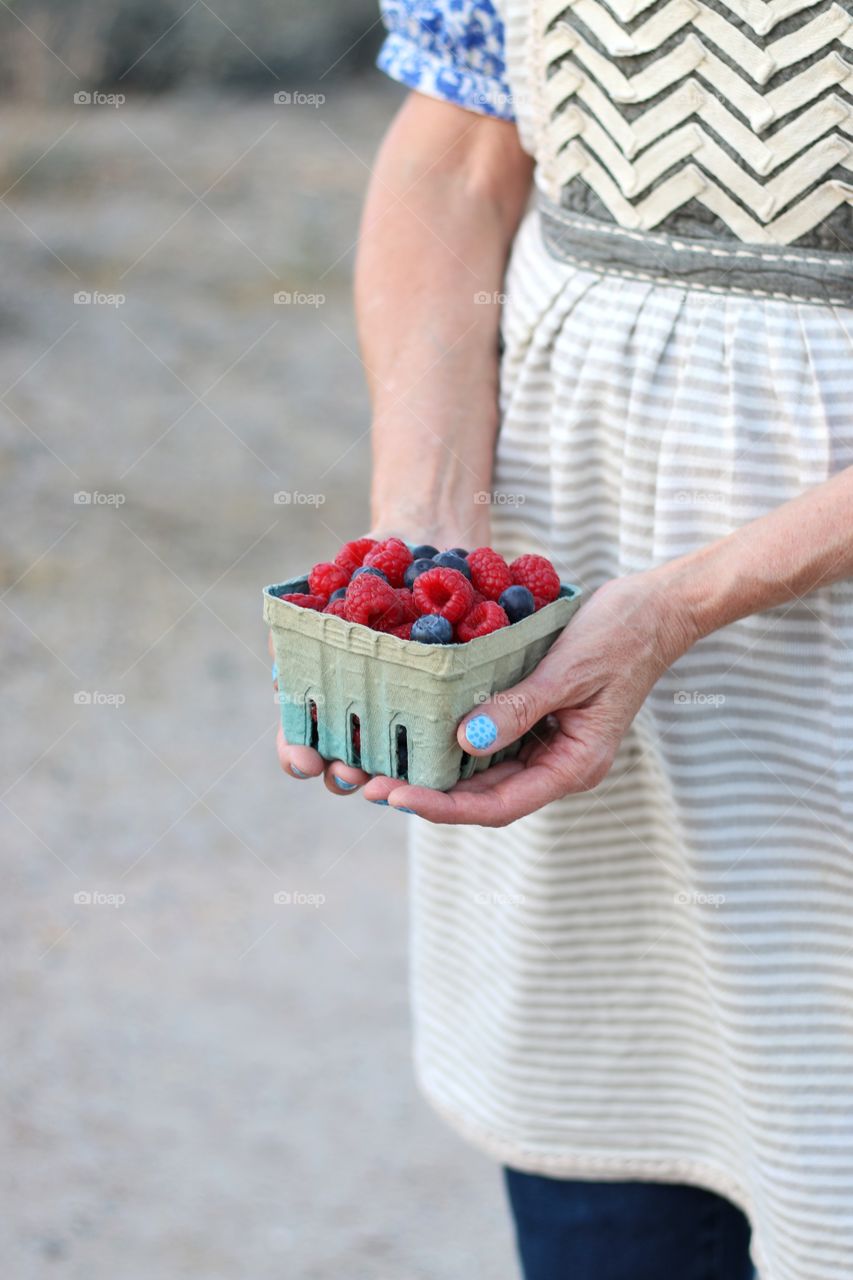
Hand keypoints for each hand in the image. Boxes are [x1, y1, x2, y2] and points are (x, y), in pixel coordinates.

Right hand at [273, 522, 489, 796]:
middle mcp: (369, 710)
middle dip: (344, 774)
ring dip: (390, 773)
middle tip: (349, 774)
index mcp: (330, 693)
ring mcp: (412, 709)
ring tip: (390, 778)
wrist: (427, 540)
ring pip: (397, 759)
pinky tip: (445, 748)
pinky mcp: (456, 700)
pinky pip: (449, 729)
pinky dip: (442, 742)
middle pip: (348, 762)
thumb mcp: (325, 591)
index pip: (303, 741)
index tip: (305, 760)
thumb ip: (298, 628)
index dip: (298, 755)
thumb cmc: (367, 568)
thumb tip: (281, 671)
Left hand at [363, 570, 697, 824]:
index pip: (498, 805)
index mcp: (574, 766)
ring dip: (435, 772)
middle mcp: (557, 765)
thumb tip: (465, 742)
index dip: (443, 807)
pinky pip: (489, 740)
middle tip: (369, 783)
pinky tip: (416, 732)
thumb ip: (519, 708)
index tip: (396, 796)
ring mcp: (547, 744)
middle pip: (484, 797)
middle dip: (428, 794)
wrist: (656, 605)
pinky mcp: (537, 720)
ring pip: (482, 773)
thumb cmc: (622, 634)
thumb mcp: (568, 670)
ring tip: (380, 765)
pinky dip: (454, 740)